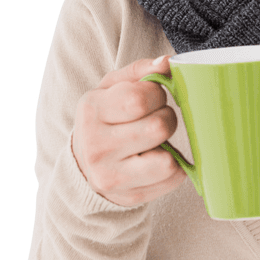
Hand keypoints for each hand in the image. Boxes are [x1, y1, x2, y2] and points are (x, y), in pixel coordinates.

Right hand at [71, 55, 186, 206]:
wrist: (85, 164)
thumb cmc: (107, 118)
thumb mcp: (113, 88)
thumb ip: (141, 71)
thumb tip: (167, 63)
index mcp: (91, 111)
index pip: (139, 99)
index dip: (156, 94)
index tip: (152, 97)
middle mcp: (96, 147)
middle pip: (159, 128)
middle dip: (167, 118)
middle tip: (156, 118)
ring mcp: (111, 176)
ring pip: (168, 160)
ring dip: (170, 146)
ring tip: (156, 141)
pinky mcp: (130, 196)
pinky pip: (173, 178)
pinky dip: (173, 167)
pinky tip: (156, 159)